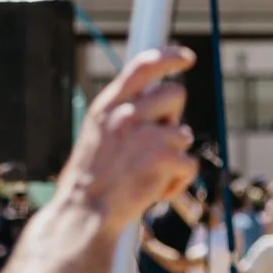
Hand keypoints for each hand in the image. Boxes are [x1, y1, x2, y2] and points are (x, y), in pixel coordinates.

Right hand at [56, 48, 196, 234]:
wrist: (83, 215)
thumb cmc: (91, 181)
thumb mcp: (97, 134)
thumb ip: (123, 113)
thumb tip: (158, 99)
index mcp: (108, 105)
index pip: (143, 66)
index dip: (169, 57)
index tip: (187, 57)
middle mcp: (126, 114)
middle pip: (176, 93)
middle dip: (174, 117)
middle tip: (155, 143)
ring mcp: (146, 134)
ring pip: (184, 134)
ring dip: (173, 156)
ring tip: (147, 175)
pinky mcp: (163, 158)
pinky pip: (189, 164)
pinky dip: (178, 183)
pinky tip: (155, 192)